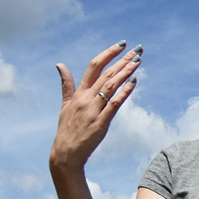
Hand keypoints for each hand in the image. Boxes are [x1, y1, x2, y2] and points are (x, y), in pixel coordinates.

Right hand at [50, 43, 140, 177]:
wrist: (66, 153)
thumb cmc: (67, 129)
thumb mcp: (65, 105)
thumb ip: (66, 84)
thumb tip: (60, 65)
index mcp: (78, 93)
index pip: (94, 66)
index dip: (108, 53)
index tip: (121, 45)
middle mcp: (86, 98)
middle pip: (106, 73)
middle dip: (123, 60)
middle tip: (137, 50)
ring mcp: (93, 110)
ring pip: (111, 85)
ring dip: (126, 72)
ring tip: (138, 61)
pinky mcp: (101, 122)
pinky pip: (114, 104)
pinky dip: (124, 92)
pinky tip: (134, 82)